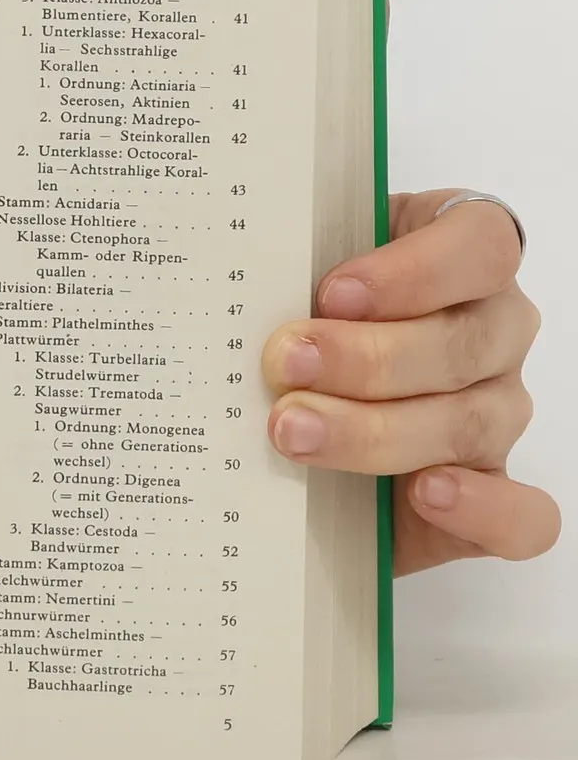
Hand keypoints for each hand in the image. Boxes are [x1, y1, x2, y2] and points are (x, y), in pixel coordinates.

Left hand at [263, 189, 556, 574]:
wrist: (295, 424)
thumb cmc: (300, 327)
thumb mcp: (293, 282)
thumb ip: (289, 270)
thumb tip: (236, 275)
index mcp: (459, 261)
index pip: (480, 245)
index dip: (415, 270)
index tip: (332, 293)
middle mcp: (492, 332)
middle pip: (462, 342)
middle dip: (366, 358)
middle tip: (284, 364)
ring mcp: (496, 413)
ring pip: (466, 422)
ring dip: (374, 430)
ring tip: (293, 431)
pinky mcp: (490, 493)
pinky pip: (523, 514)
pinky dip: (480, 506)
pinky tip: (424, 493)